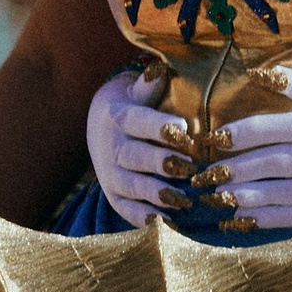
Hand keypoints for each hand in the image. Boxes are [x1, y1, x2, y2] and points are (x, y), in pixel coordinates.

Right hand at [87, 66, 197, 224]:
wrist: (102, 127)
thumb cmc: (134, 103)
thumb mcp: (138, 90)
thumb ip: (150, 86)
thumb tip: (159, 69)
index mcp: (118, 116)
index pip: (136, 121)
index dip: (158, 127)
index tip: (184, 129)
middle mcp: (110, 146)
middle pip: (133, 157)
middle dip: (161, 163)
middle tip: (189, 168)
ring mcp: (109, 173)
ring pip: (131, 185)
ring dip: (156, 194)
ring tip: (183, 201)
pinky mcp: (113, 194)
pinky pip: (125, 208)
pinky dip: (143, 217)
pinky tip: (165, 223)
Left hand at [197, 71, 291, 234]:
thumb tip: (264, 73)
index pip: (271, 129)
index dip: (238, 134)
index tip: (213, 138)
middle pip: (267, 164)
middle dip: (230, 170)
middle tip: (201, 174)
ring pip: (274, 193)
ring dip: (239, 197)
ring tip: (213, 197)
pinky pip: (291, 217)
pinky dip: (262, 220)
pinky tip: (240, 220)